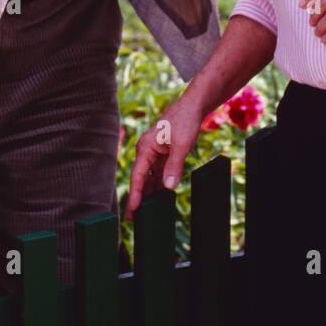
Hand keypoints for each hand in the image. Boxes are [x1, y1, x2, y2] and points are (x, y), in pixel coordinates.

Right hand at [125, 95, 207, 217]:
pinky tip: (159, 197)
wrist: (193, 107)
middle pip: (140, 178)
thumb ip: (174, 166)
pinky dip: (157, 184)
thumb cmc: (185, 122)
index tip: (132, 210)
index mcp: (146, 147)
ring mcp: (154, 152)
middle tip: (133, 219)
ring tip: (145, 213)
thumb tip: (168, 187)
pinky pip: (157, 172)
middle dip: (137, 197)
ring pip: (148, 177)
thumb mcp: (182, 145)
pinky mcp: (162, 153)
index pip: (137, 175)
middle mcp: (146, 151)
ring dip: (148, 193)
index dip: (135, 194)